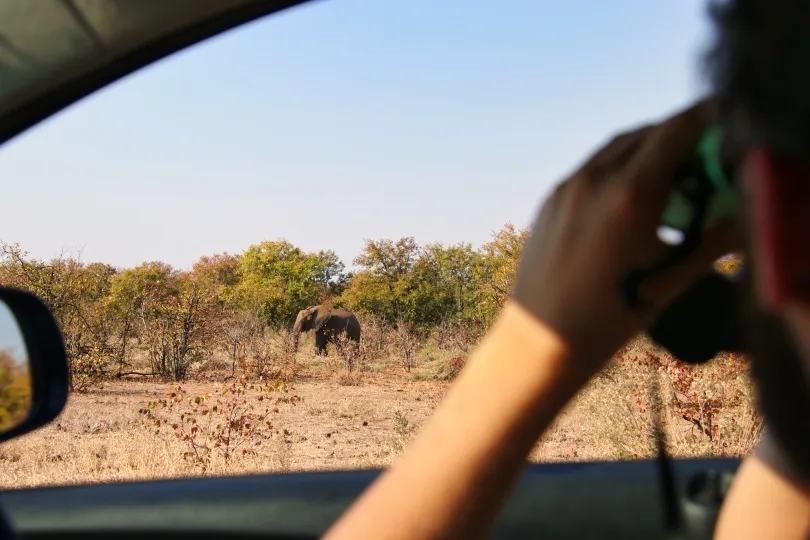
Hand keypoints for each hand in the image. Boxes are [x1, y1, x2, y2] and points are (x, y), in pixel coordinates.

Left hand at [512, 99, 739, 369]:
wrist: (543, 337)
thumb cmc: (610, 316)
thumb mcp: (673, 279)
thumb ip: (715, 238)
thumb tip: (741, 210)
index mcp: (630, 195)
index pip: (678, 128)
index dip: (708, 119)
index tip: (725, 126)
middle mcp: (595, 180)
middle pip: (649, 132)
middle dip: (682, 136)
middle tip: (704, 158)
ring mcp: (567, 186)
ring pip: (617, 146)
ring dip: (649, 149)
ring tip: (670, 177)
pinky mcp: (551, 197)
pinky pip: (592, 165)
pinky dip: (620, 166)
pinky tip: (631, 195)